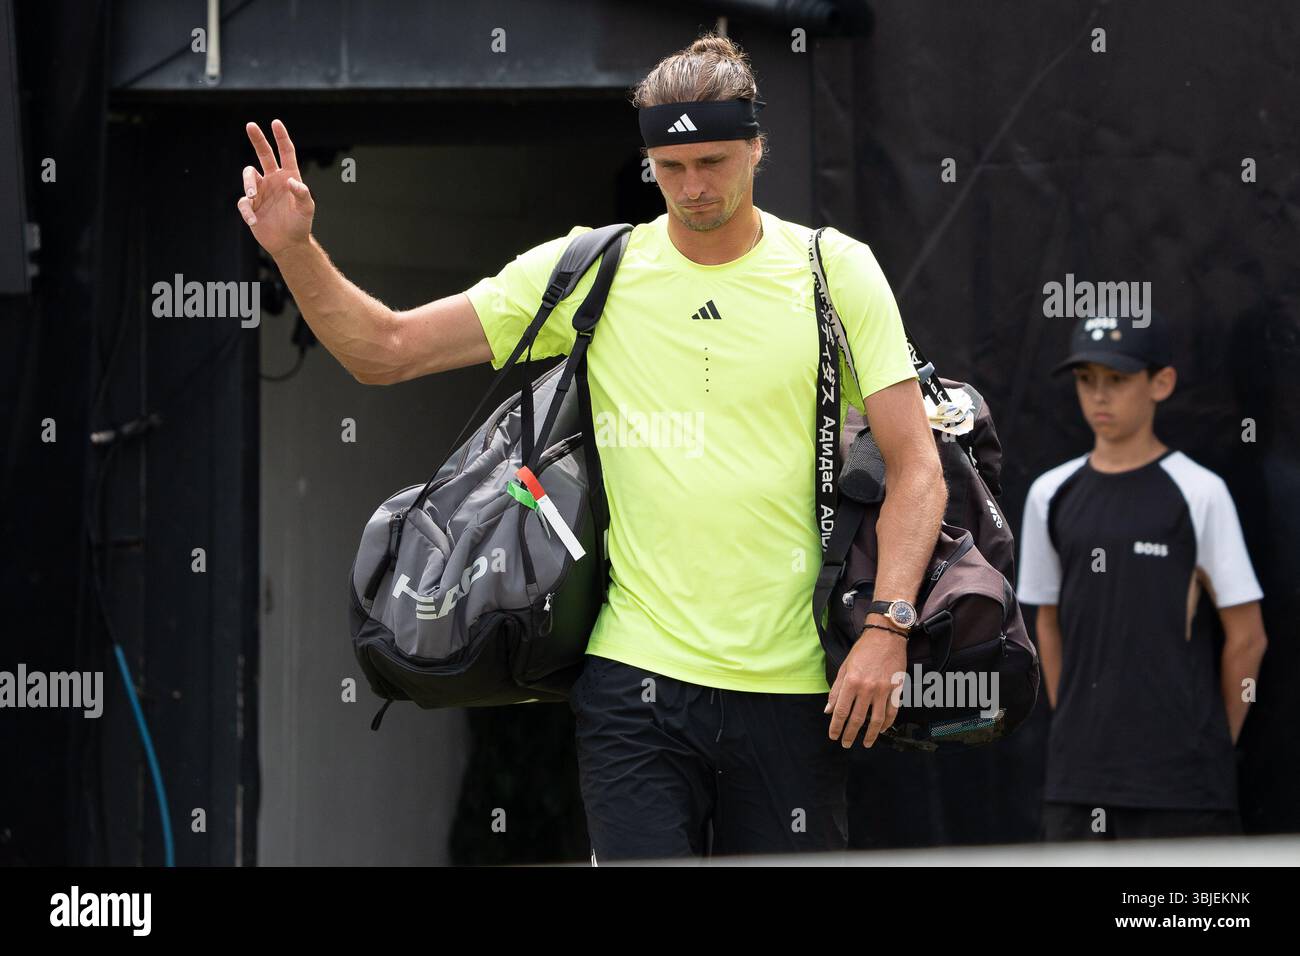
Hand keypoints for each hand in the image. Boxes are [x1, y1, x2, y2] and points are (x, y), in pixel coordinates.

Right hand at [236, 119, 314, 256]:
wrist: (289, 243)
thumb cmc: (300, 224)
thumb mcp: (306, 209)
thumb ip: (302, 194)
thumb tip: (292, 182)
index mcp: (289, 177)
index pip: (285, 153)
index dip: (281, 138)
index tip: (275, 123)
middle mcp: (273, 180)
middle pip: (263, 154)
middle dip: (257, 139)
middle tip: (251, 125)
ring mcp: (260, 191)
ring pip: (248, 175)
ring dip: (247, 183)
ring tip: (250, 195)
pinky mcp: (251, 205)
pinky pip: (243, 202)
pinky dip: (247, 211)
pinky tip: (255, 220)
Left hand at [825, 615, 907, 747]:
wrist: (886, 636)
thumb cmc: (863, 650)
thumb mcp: (844, 667)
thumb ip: (836, 690)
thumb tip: (829, 710)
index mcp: (851, 682)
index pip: (841, 711)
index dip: (836, 726)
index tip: (833, 736)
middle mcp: (867, 688)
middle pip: (858, 718)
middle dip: (850, 734)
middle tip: (846, 743)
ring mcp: (884, 689)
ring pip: (877, 719)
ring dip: (870, 734)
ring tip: (865, 743)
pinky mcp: (896, 688)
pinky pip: (892, 712)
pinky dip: (887, 723)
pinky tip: (882, 730)